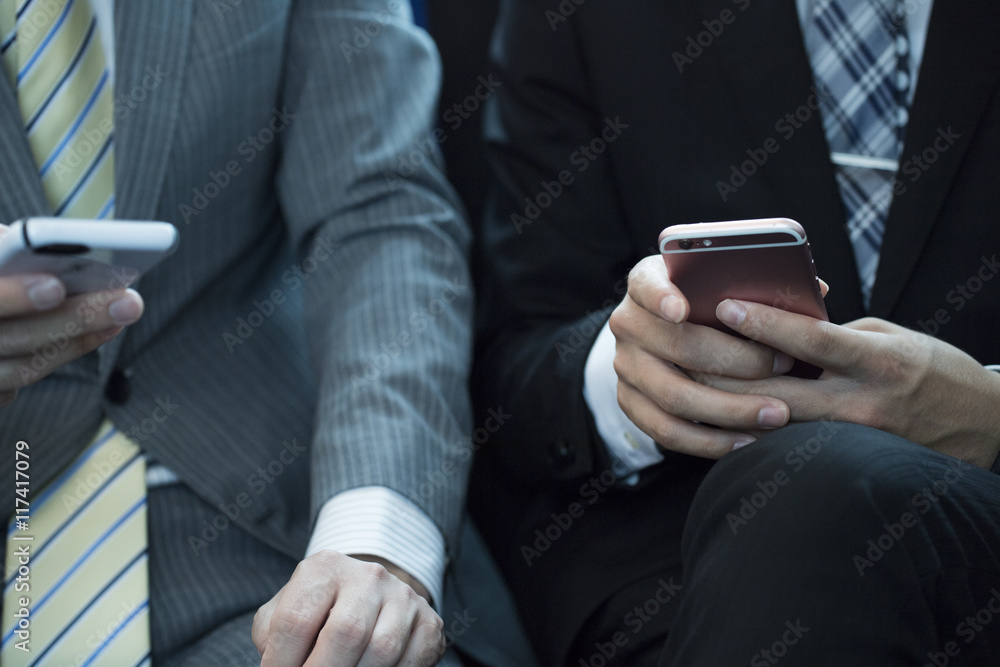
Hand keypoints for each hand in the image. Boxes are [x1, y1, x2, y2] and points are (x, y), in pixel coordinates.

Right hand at [0, 226, 143, 407]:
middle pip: (13, 339)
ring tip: (121, 313)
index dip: (11, 296)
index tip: (55, 286)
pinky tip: (97, 333)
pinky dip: (58, 354)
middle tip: (128, 301)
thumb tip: (30, 243)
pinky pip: (13, 386)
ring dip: (78, 341)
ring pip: (22, 369)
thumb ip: (1, 251)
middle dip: (74, 319)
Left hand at [252, 551, 444, 666]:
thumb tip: (274, 664)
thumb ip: (272, 633)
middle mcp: (368, 576)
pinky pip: (412, 661)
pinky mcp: (429, 621)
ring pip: (382, 651)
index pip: (296, 620)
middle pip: (345, 633)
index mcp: (325, 567)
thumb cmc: (320, 611)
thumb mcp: (287, 609)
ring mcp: (403, 597)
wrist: (371, 596)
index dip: (281, 662)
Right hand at [609, 255, 795, 457]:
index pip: (647, 285)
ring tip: (777, 414)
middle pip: (677, 346)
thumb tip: (815, 290)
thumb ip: (758, 283)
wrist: (664, 332)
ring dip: (731, 409)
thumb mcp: (721, 281)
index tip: (682, 311)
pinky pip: (667, 430)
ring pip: (675, 395)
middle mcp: (628, 323)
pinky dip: (709, 441)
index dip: (662, 298)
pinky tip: (746, 441)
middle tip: (784, 366)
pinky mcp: (630, 402)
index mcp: (647, 282)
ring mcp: (625, 365)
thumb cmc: (707, 299)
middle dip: (736, 361)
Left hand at [695, 299, 999, 469]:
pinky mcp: (849, 464)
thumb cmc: (934, 371)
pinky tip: (718, 424)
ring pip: (778, 428)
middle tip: (683, 354)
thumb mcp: (892, 338)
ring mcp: (856, 442)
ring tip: (687, 388)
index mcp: (880, 362)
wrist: (986, 426)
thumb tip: (782, 326)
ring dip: (731, 410)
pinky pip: (791, 450)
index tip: (724, 305)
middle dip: (727, 375)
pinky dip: (755, 436)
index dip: (766, 323)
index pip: (812, 341)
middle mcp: (865, 405)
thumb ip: (837, 335)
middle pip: (780, 393)